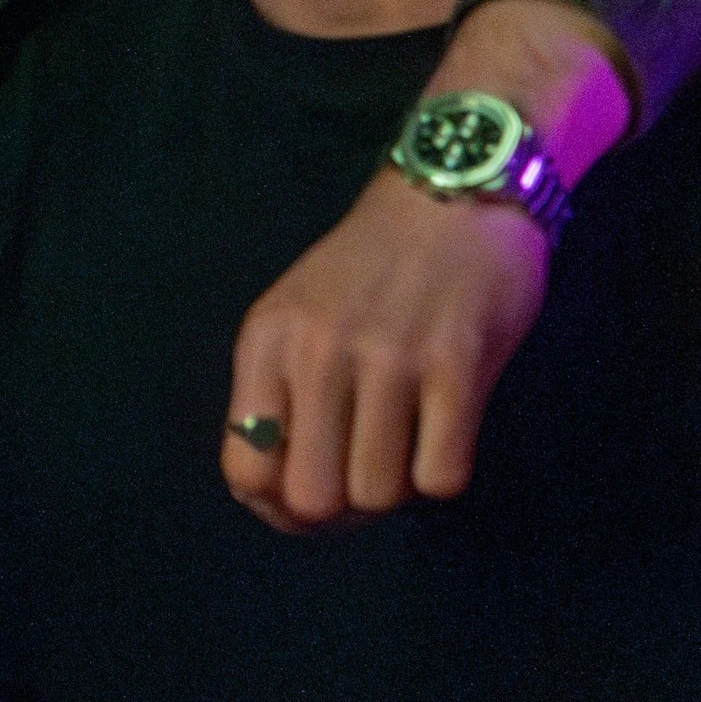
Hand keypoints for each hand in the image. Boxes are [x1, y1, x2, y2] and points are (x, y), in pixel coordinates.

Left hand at [221, 178, 547, 531]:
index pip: (244, 471)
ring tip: (410, 440)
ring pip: (378, 494)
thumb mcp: (298, 314)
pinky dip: (445, 470)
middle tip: (367, 473)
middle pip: (311, 499)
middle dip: (342, 508)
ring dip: (398, 485)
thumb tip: (286, 502)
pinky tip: (447, 428)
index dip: (278, 507)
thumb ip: (282, 393)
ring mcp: (388, 358)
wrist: (455, 193)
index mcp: (267, 341)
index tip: (313, 492)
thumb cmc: (373, 265)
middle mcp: (317, 350)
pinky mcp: (456, 365)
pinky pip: (441, 479)